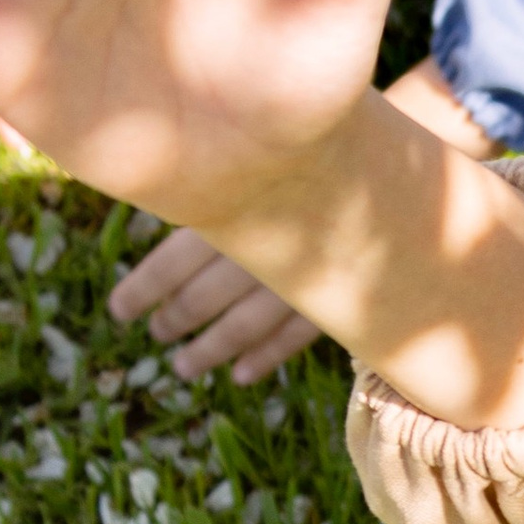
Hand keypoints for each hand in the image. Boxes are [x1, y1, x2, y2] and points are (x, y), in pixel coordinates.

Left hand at [112, 57, 497, 387]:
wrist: (404, 163)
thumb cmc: (319, 151)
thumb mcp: (259, 158)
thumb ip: (218, 178)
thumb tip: (159, 188)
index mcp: (239, 209)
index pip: (175, 259)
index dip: (144, 288)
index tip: (120, 310)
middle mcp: (265, 247)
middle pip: (204, 294)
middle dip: (175, 317)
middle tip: (156, 333)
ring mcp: (302, 280)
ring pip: (243, 324)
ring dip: (209, 347)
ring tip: (184, 365)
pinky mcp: (337, 301)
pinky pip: (292, 336)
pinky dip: (263, 355)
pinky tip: (242, 372)